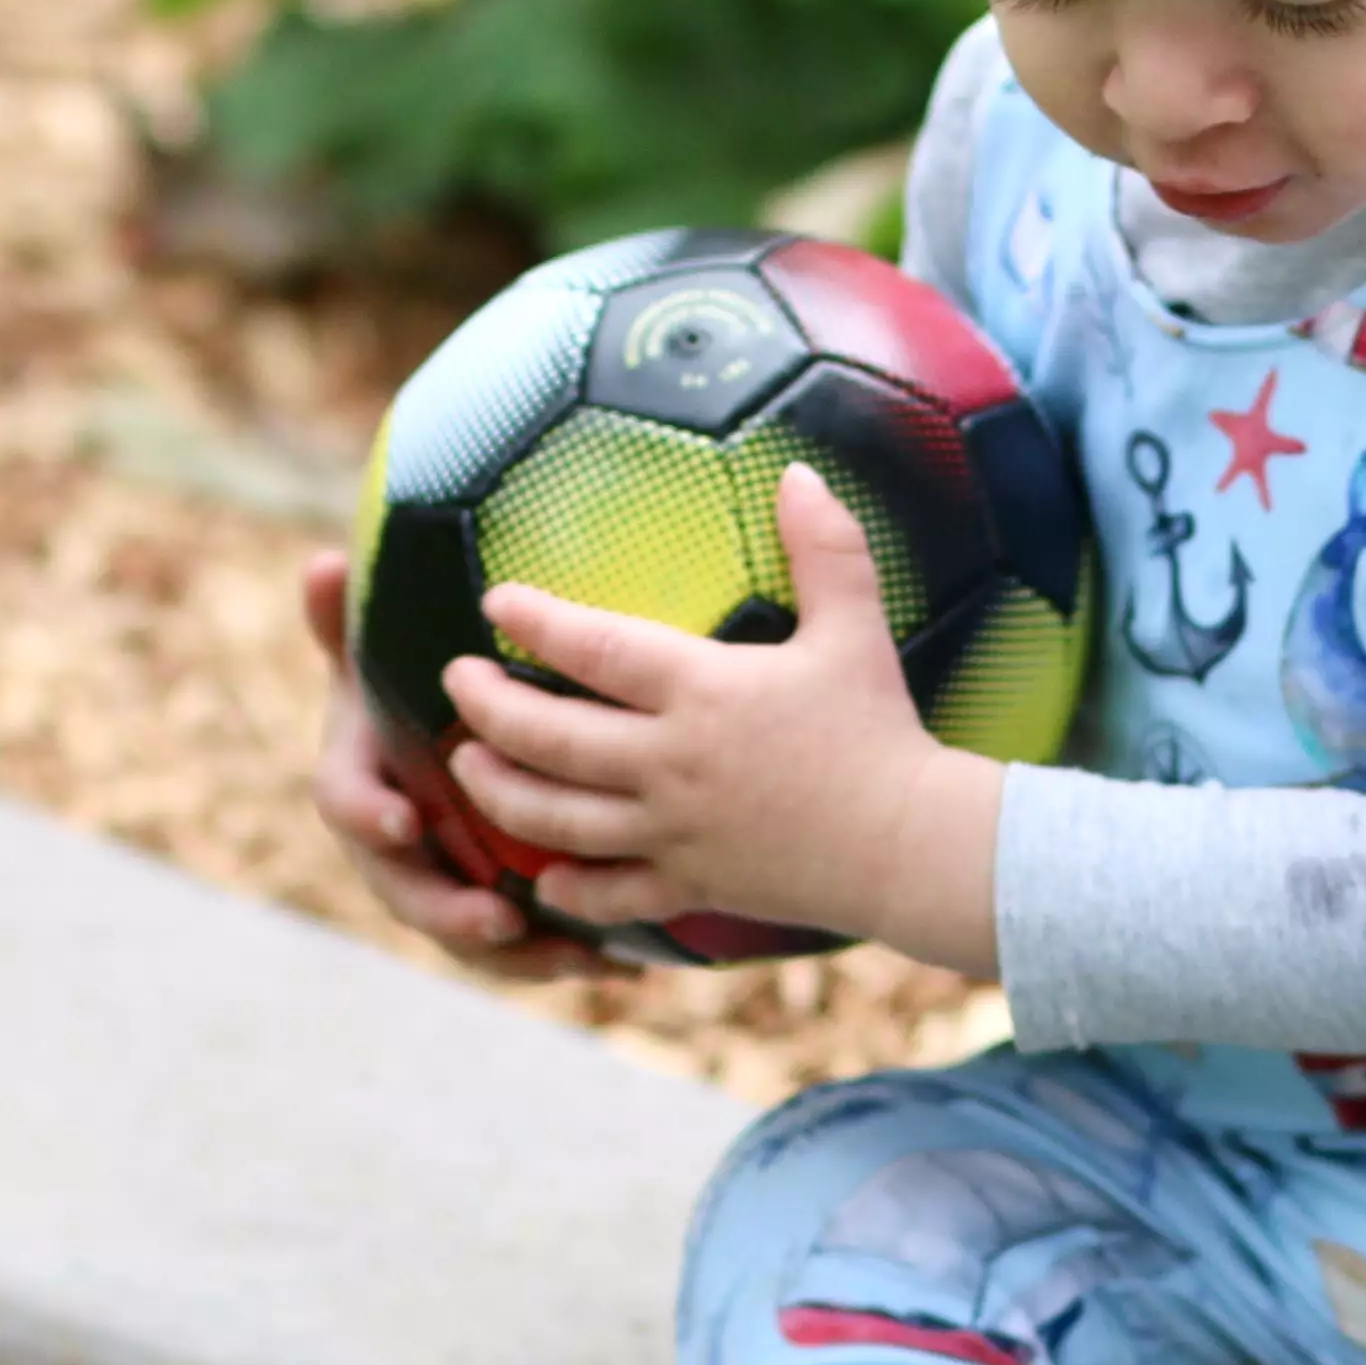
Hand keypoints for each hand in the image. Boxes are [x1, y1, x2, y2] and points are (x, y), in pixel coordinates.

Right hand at [301, 551, 603, 980]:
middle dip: (449, 910)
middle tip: (494, 919)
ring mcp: (442, 881)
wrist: (447, 730)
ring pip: (467, 935)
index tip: (401, 820)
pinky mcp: (492, 905)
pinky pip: (520, 947)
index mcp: (362, 776)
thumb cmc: (413, 684)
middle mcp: (396, 843)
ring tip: (571, 956)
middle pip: (407, 891)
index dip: (367, 815)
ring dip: (517, 954)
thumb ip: (351, 616)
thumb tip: (326, 564)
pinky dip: (564, 956)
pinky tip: (618, 963)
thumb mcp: (383, 646)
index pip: (344, 801)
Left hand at [442, 465, 1004, 975]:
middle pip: (549, 738)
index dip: (534, 621)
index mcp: (702, 691)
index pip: (593, 648)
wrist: (911, 846)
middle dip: (486, 709)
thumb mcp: (855, 629)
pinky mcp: (694, 884)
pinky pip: (613, 894)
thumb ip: (824, 548)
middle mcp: (671, 762)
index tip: (494, 604)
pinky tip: (543, 876)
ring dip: (499, 792)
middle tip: (454, 683)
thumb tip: (797, 470)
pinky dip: (570, 888)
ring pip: (558, 818)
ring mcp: (675, 831)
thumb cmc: (881, 731)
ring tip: (467, 767)